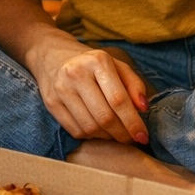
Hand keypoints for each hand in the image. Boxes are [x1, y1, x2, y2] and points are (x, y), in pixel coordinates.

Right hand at [27, 38, 149, 144]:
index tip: (142, 136)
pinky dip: (91, 136)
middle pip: (104, 116)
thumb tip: (143, 109)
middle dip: (122, 133)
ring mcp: (61, 89)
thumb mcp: (117, 66)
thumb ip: (134, 85)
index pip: (118, 99)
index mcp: (97, 61)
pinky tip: (97, 129)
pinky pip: (76, 131)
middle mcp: (76, 73)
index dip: (133, 122)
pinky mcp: (51, 103)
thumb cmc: (92, 64)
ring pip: (90, 127)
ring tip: (114, 133)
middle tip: (130, 138)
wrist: (53, 56)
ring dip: (107, 136)